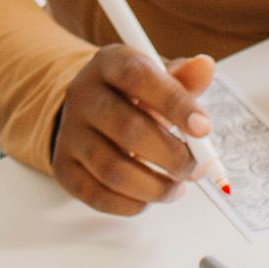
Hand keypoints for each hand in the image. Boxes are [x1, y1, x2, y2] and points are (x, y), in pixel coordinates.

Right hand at [51, 45, 214, 215]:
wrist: (90, 113)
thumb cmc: (134, 96)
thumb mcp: (159, 78)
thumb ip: (184, 78)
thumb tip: (204, 67)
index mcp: (108, 64)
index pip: (137, 76)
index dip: (173, 103)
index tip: (204, 129)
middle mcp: (82, 94)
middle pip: (127, 128)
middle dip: (173, 156)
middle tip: (197, 168)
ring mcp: (69, 132)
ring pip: (113, 169)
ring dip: (155, 187)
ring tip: (177, 187)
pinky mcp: (64, 166)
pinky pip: (98, 195)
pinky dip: (132, 203)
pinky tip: (150, 196)